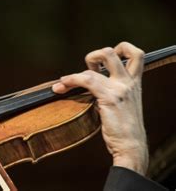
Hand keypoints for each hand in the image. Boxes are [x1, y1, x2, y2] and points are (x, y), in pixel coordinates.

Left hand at [52, 42, 147, 174]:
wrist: (130, 146)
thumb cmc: (123, 129)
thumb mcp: (122, 104)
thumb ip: (111, 91)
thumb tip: (88, 84)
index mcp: (134, 83)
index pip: (136, 54)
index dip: (119, 50)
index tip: (101, 65)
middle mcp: (130, 82)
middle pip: (118, 50)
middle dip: (96, 54)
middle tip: (86, 70)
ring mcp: (120, 88)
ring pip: (98, 63)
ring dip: (75, 73)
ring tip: (63, 83)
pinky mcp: (110, 97)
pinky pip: (87, 80)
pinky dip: (70, 81)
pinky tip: (61, 87)